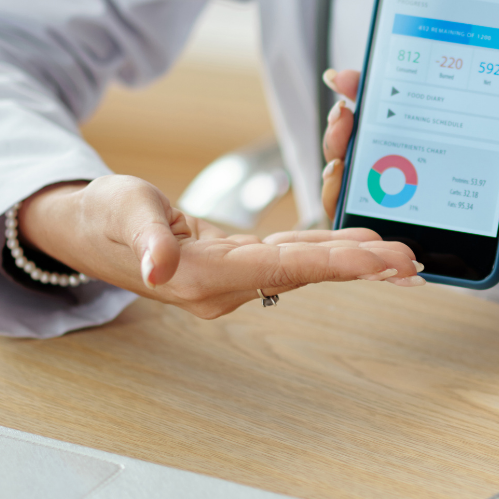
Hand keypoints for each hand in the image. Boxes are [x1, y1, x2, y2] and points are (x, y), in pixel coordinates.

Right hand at [17, 175, 421, 318]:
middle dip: (362, 268)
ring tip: (401, 259)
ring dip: (352, 261)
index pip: (283, 267)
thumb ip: (146, 241)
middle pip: (305, 273)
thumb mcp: (122, 212)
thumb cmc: (102, 214)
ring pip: (303, 266)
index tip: (380, 263)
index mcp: (203, 276)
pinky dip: (326, 251)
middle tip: (414, 264)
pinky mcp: (234, 264)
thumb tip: (158, 269)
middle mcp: (225, 287)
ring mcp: (232, 280)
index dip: (335, 264)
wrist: (84, 228)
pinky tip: (359, 247)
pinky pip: (290, 258)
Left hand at [318, 69, 498, 286]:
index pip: (382, 219)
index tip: (341, 160)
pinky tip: (385, 72)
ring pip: (389, 146)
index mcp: (447, 232)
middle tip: (345, 107)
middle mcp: (438, 204)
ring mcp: (446, 173)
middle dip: (350, 143)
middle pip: (373, 177)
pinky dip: (403, 97)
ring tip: (352, 81)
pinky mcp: (461, 144)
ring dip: (368, 114)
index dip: (351, 193)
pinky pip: (422, 121)